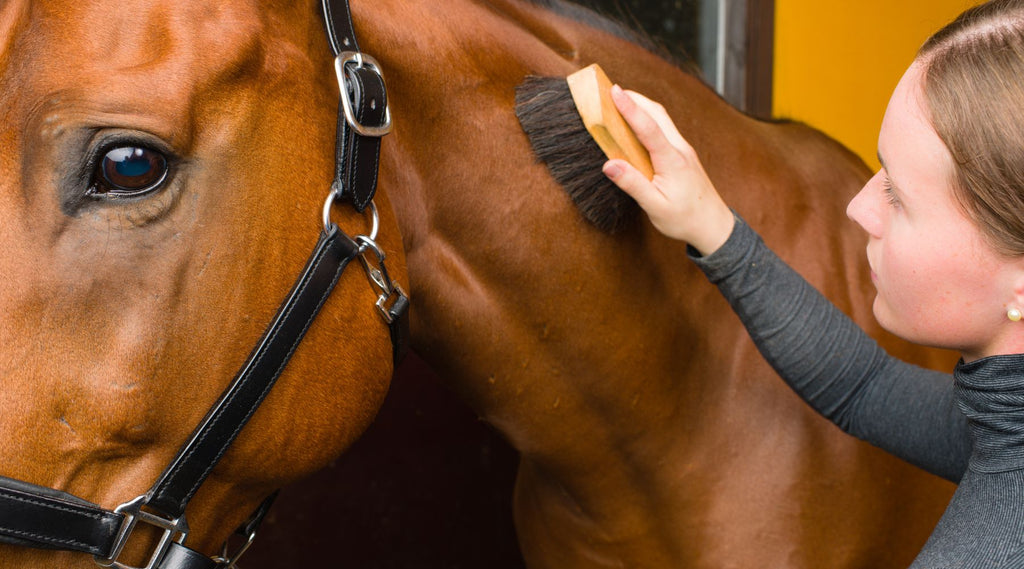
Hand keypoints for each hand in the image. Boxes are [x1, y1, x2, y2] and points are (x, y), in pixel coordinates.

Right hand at [603, 85, 734, 255]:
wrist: (714, 226)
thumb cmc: (684, 219)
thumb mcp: (656, 207)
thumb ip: (633, 184)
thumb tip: (609, 165)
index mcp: (672, 161)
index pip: (648, 127)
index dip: (630, 108)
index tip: (614, 91)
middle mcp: (680, 149)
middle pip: (658, 113)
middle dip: (635, 98)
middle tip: (611, 89)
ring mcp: (684, 150)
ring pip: (662, 119)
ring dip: (642, 106)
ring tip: (620, 100)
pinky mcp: (683, 155)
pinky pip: (665, 130)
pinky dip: (649, 119)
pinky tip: (637, 123)